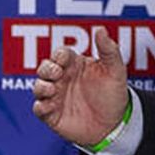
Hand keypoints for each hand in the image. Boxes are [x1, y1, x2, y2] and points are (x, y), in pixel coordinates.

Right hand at [31, 26, 130, 147]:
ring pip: (38, 86)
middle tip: (57, 73)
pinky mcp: (52, 115)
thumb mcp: (116, 70)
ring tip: (53, 89)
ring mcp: (56, 97)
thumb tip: (100, 29)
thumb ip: (109, 50)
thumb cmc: (113, 95)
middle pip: (44, 68)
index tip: (65, 59)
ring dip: (41, 86)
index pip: (60, 54)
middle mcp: (62, 79)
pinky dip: (41, 106)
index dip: (59, 55)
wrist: (115, 125)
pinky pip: (38, 108)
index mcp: (75, 65)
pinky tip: (50, 105)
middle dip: (47, 68)